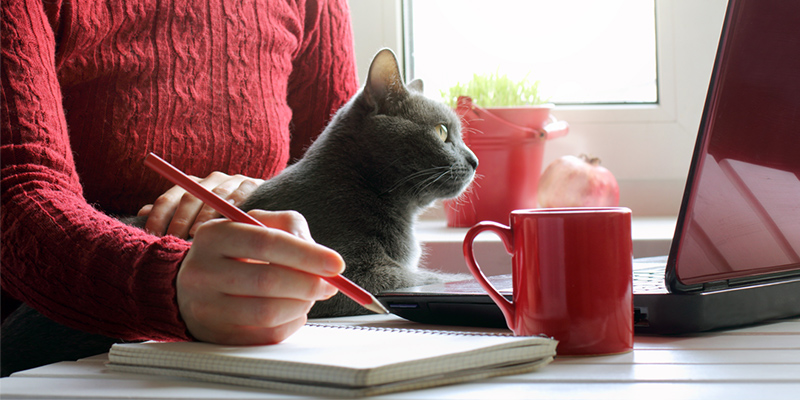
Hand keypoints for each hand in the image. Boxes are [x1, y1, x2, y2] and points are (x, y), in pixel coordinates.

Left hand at [138, 172, 263, 238]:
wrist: (262, 210)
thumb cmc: (222, 220)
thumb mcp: (194, 218)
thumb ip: (170, 214)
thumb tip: (141, 213)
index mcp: (191, 186)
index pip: (169, 198)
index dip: (159, 216)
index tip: (153, 235)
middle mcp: (210, 180)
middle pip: (190, 196)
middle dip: (180, 219)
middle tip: (174, 238)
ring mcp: (232, 181)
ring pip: (214, 196)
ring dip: (205, 215)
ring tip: (197, 234)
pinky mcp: (253, 184)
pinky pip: (242, 194)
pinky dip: (234, 207)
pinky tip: (228, 225)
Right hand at [176, 210, 344, 344]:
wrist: (195, 284)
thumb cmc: (237, 252)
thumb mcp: (258, 225)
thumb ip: (290, 228)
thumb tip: (319, 255)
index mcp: (213, 236)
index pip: (267, 243)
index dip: (307, 255)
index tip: (337, 264)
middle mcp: (201, 272)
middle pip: (267, 281)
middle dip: (309, 284)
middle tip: (330, 284)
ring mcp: (205, 307)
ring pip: (267, 312)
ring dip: (302, 305)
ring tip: (310, 296)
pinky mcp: (215, 335)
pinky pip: (265, 335)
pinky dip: (291, 323)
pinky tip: (292, 310)